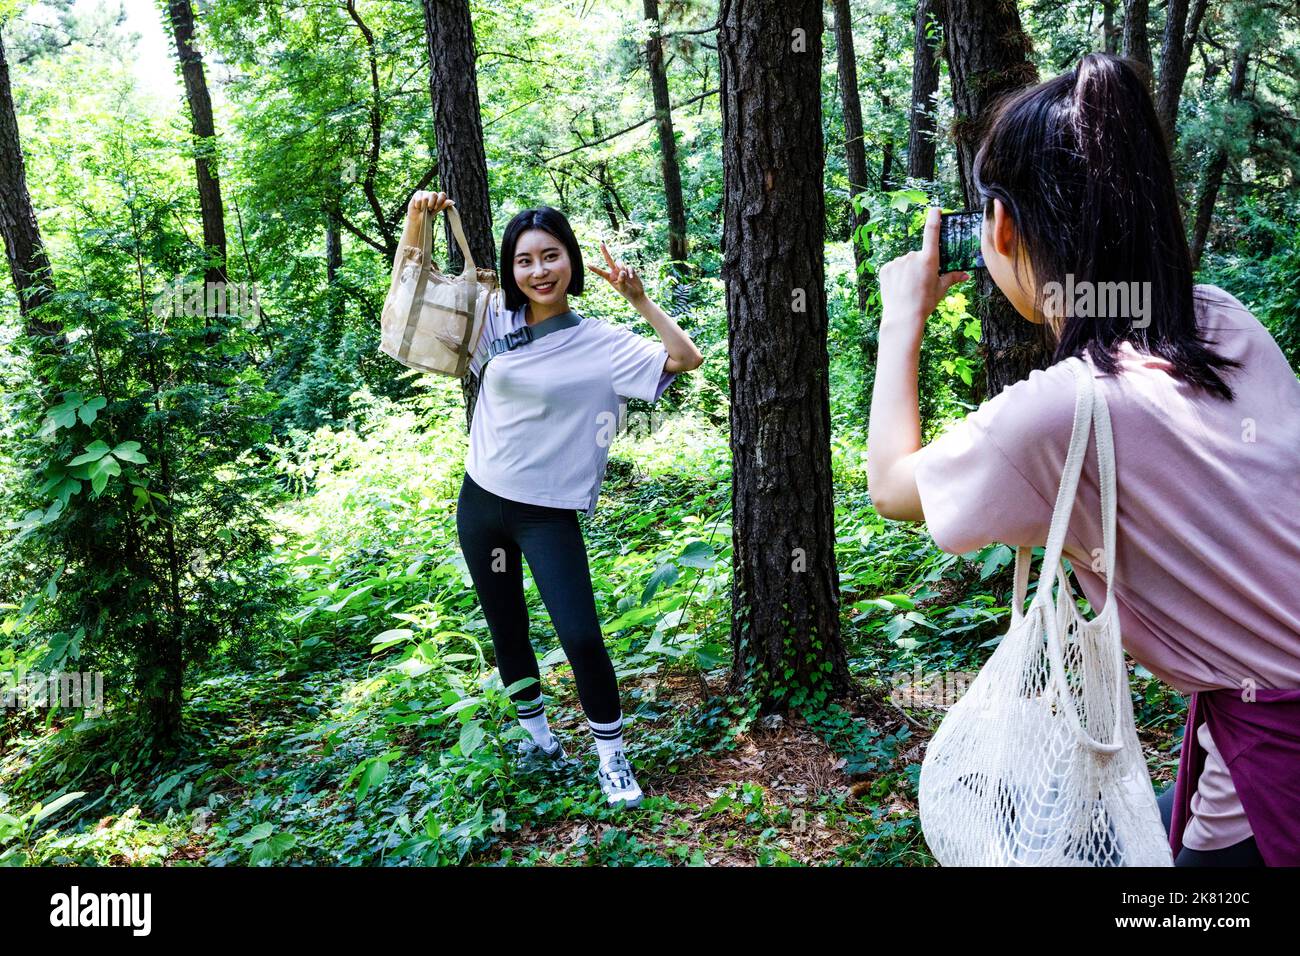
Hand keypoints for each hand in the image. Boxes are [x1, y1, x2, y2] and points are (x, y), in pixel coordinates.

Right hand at [408, 190, 453, 215]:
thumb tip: (453, 202)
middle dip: (431, 203)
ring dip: (424, 206)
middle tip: (429, 209)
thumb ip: (443, 205)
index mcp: (438, 198)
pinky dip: (418, 205)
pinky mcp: (418, 194)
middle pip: (434, 194)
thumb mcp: (436, 210)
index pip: (442, 194)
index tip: (436, 207)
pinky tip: (418, 207)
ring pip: (425, 198)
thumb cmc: (428, 215)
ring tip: (422, 209)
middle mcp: (432, 194)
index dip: (440, 200)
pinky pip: (419, 198)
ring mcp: (425, 193)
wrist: (418, 220)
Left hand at [588, 240, 645, 303]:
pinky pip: (629, 267)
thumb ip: (621, 280)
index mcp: (610, 278)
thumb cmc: (628, 293)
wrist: (637, 294)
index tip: (588, 265)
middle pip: (609, 260)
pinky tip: (632, 277)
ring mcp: (622, 270)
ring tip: (627, 277)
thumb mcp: (623, 288)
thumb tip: (622, 271)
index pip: (601, 272)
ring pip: (620, 263)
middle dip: (605, 252)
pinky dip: (630, 272)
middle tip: (601, 243)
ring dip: (623, 268)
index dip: (595, 269)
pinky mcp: (629, 269)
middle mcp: (615, 272)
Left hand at [878, 206, 969, 332]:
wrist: (903, 317)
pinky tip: (898, 287)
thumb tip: (965, 275)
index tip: (935, 209)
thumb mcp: (940, 290)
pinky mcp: (886, 268)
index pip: (932, 233)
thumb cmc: (924, 303)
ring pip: (905, 262)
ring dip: (907, 271)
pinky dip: (896, 275)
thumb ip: (951, 278)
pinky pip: (894, 268)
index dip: (934, 219)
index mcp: (929, 259)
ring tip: (908, 288)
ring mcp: (897, 262)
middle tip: (920, 283)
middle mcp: (912, 256)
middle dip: (920, 266)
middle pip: (918, 256)